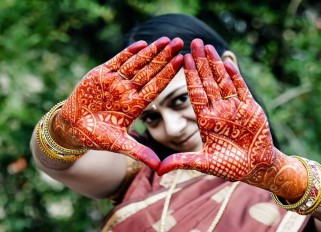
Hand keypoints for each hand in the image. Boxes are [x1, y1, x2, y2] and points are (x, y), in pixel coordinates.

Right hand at [56, 37, 183, 169]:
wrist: (73, 128)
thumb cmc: (97, 137)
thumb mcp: (119, 145)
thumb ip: (139, 152)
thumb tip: (160, 168)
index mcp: (136, 105)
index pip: (156, 87)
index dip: (168, 74)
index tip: (182, 62)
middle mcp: (129, 91)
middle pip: (150, 71)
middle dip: (164, 57)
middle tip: (179, 43)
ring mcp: (116, 81)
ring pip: (136, 63)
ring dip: (150, 51)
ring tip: (165, 40)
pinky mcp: (101, 74)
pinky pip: (117, 61)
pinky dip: (128, 52)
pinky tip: (142, 44)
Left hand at [158, 39, 274, 180]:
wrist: (257, 168)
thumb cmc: (231, 167)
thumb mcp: (205, 164)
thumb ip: (183, 162)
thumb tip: (158, 170)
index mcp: (206, 119)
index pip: (196, 93)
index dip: (190, 76)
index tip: (182, 59)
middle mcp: (218, 110)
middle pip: (208, 81)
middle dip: (201, 62)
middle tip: (193, 42)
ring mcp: (235, 107)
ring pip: (223, 81)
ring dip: (216, 64)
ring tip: (208, 46)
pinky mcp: (251, 108)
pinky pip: (241, 89)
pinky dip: (235, 77)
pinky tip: (228, 62)